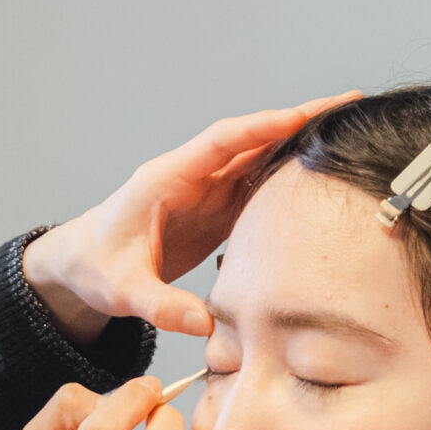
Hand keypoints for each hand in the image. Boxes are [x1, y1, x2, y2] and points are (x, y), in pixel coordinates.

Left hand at [23, 92, 362, 338]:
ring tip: (350, 131)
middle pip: (251, 139)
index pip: (220, 143)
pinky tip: (323, 176)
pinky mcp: (214, 210)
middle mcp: (190, 177)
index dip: (262, 128)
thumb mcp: (122, 291)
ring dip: (301, 144)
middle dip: (299, 120)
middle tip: (349, 104)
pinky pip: (257, 186)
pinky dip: (289, 177)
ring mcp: (205, 191)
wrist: (80, 265)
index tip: (303, 115)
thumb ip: (160, 306)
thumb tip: (204, 325)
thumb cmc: (94, 267)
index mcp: (165, 179)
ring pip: (259, 158)